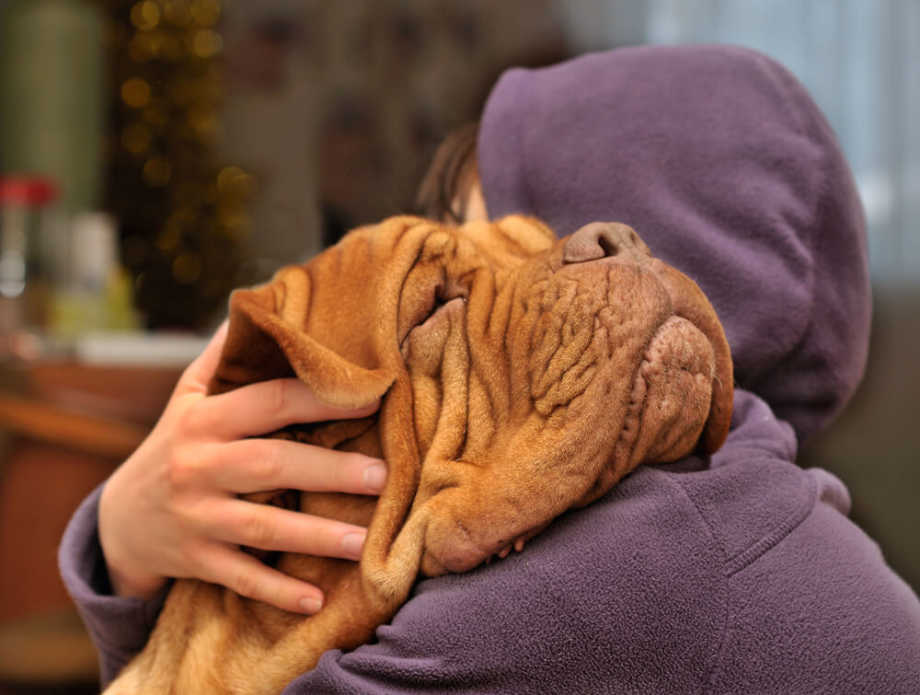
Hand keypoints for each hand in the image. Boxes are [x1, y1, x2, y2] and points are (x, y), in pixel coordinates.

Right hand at [98, 322, 386, 613]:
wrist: (121, 518)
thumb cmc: (175, 444)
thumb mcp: (189, 396)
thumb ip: (226, 357)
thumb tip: (262, 303)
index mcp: (205, 419)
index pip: (268, 400)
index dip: (320, 398)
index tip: (372, 397)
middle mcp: (199, 466)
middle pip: (270, 464)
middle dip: (328, 469)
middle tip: (383, 475)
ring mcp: (197, 517)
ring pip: (260, 525)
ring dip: (313, 534)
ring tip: (363, 541)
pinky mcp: (197, 559)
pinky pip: (240, 576)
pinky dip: (276, 590)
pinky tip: (316, 599)